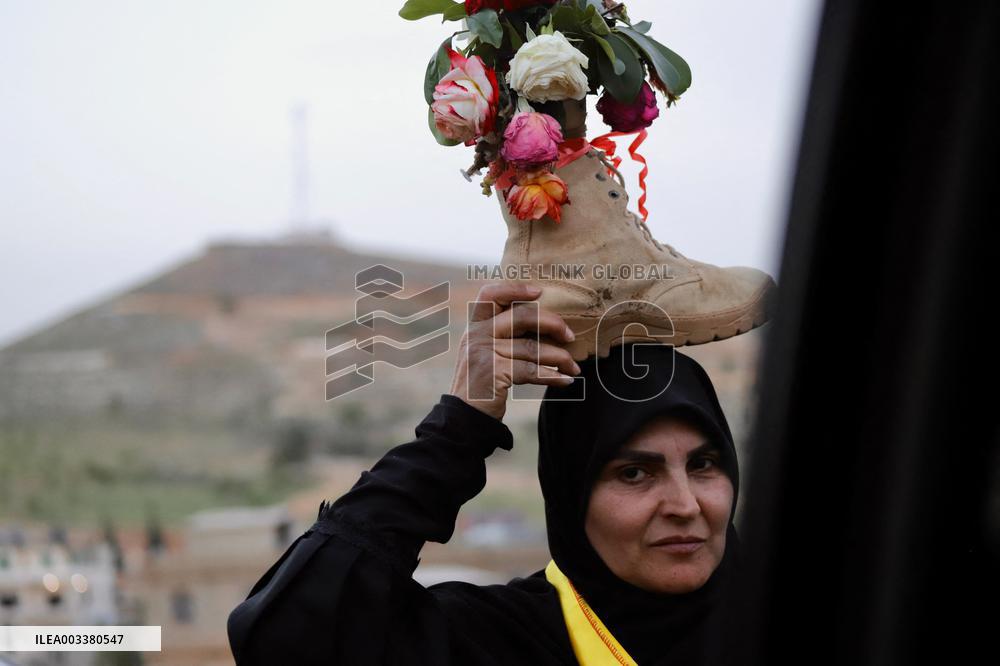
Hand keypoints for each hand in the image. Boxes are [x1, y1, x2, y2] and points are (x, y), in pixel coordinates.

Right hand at [450, 282, 580, 421]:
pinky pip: (532, 370)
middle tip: (570, 336)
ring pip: (532, 347)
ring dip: (559, 357)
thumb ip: (503, 336)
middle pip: (522, 316)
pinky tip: (566, 381)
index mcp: (475, 326)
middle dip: (552, 324)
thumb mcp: (484, 353)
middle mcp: (477, 335)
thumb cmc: (482, 385)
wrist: (464, 418)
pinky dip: (552, 376)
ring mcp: (484, 352)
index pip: (490, 294)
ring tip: (573, 367)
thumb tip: (546, 323)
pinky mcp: (494, 372)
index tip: (540, 292)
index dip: (515, 288)